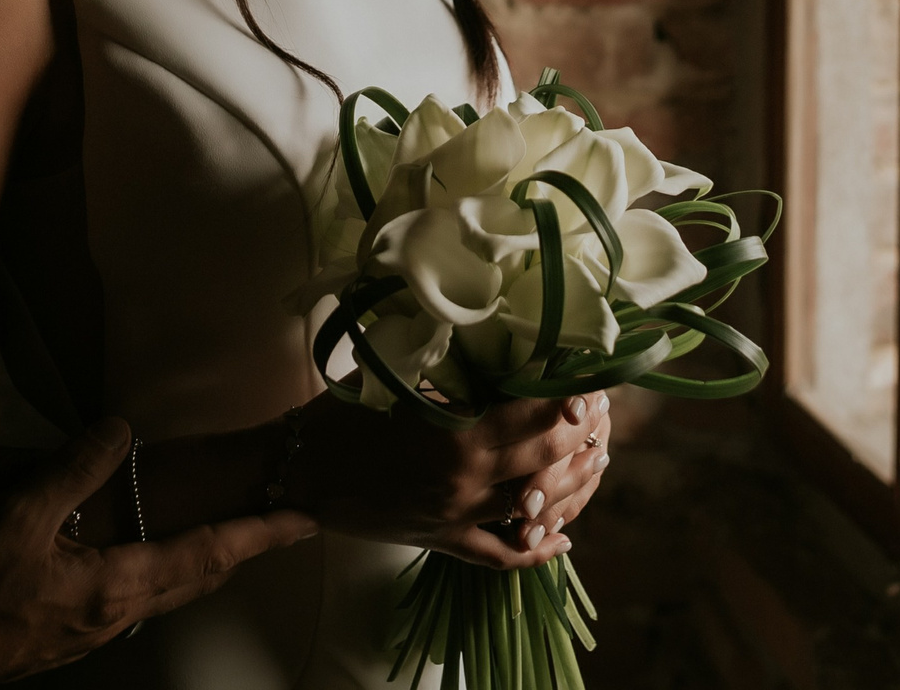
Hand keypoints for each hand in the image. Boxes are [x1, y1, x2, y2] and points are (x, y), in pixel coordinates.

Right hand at [0, 418, 316, 685]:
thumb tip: (122, 429)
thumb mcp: (24, 509)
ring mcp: (96, 631)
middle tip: (279, 527)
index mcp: (120, 582)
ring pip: (170, 593)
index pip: (211, 552)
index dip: (263, 533)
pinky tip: (148, 564)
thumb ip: (77, 464)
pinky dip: (165, 575)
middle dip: (243, 550)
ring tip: (226, 539)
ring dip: (205, 564)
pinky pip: (139, 601)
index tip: (307, 520)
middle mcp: (121, 613)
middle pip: (200, 578)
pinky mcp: (72, 637)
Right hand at [287, 391, 606, 570]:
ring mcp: (459, 514)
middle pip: (548, 456)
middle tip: (599, 412)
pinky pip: (501, 556)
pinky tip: (561, 541)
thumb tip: (505, 343)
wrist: (300, 468)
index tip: (591, 379)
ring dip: (574, 485)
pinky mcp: (444, 541)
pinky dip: (536, 552)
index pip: (536, 410)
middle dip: (581, 432)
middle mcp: (467, 477)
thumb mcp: (402, 377)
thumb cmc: (345, 412)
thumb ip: (455, 368)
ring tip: (597, 461)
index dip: (570, 394)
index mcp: (459, 430)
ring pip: (537, 507)